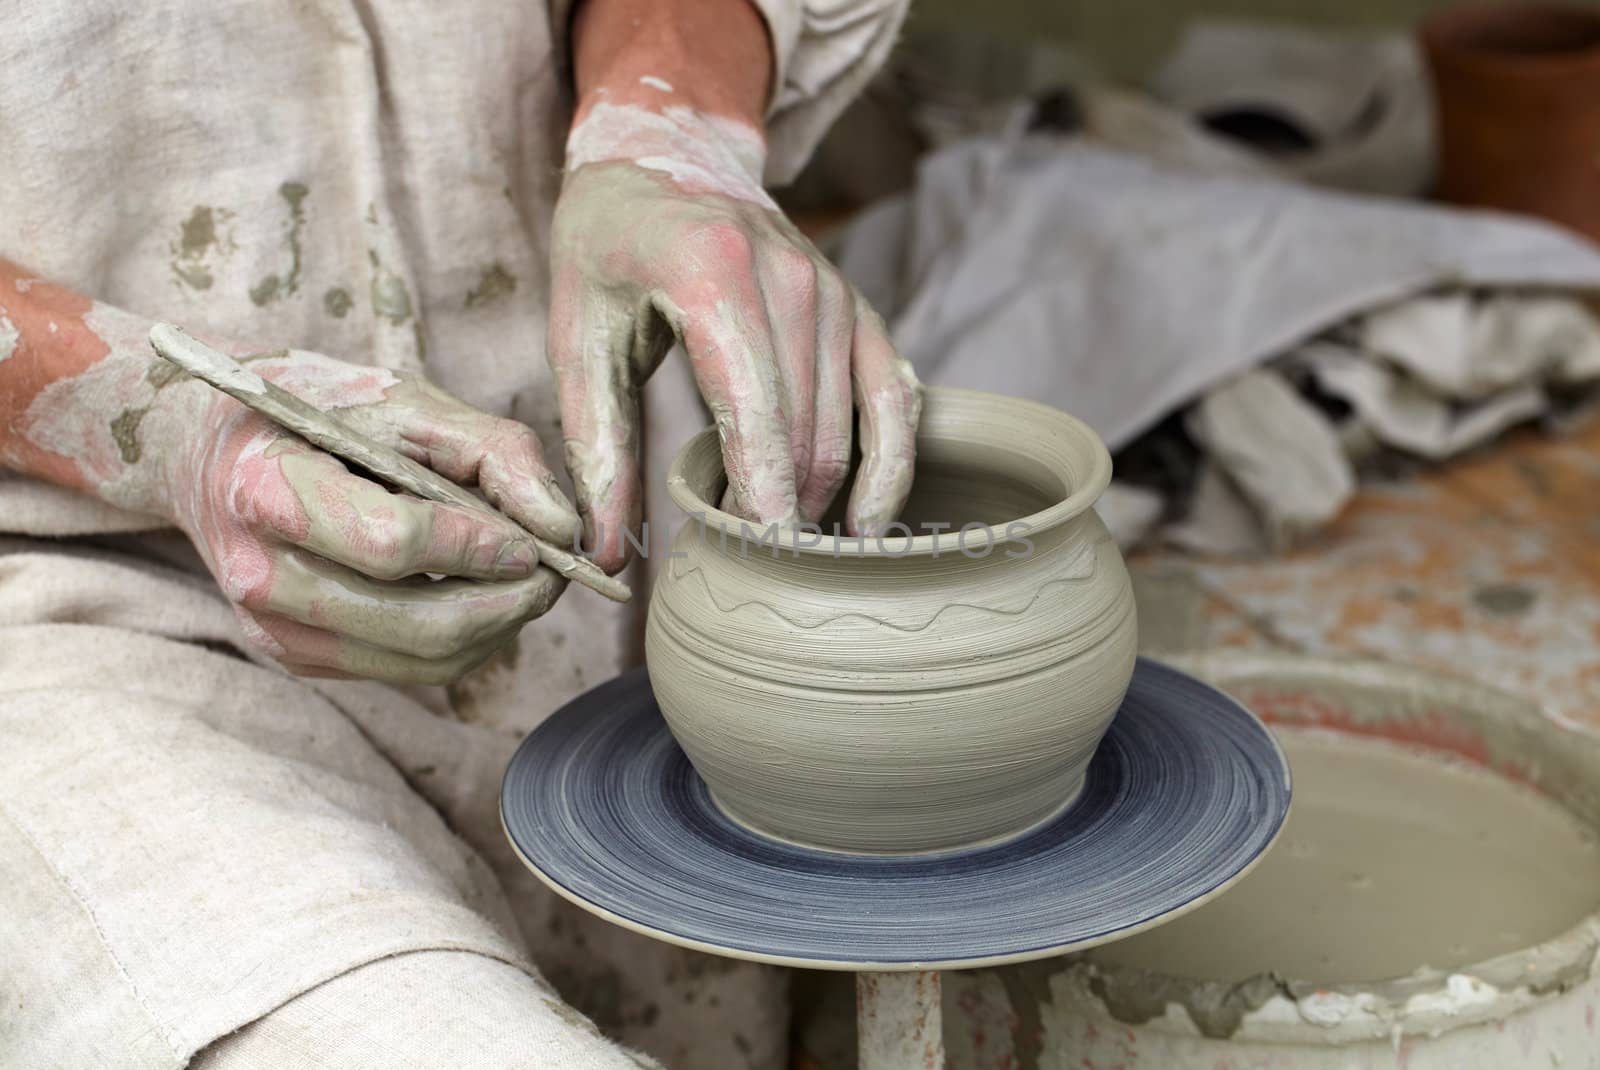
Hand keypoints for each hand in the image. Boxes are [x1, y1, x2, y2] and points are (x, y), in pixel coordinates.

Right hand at [162, 349, 579, 683]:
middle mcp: (261, 577)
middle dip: (509, 602)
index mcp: (267, 491)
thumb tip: (563, 528)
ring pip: (425, 660)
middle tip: (556, 570)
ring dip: (499, 626)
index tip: (533, 540)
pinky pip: (411, 669)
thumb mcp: (407, 402)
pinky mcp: (299, 659)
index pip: (392, 544)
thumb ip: (494, 452)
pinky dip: (466, 639)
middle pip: (418, 622)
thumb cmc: (319, 413)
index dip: (477, 547)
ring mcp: (276, 631)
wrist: (217, 455)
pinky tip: (480, 593)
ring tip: (527, 580)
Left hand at [548, 102, 921, 571]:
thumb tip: (600, 549)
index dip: (764, 498)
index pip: (756, 409)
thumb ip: (594, 444)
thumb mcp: (577, 335)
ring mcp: (836, 292)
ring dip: (827, 501)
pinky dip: (889, 465)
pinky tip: (867, 521)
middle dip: (787, 514)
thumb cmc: (609, 249)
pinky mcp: (860, 311)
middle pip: (808, 432)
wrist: (666, 159)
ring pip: (853, 428)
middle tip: (754, 577)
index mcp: (711, 271)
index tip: (760, 566)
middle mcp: (791, 277)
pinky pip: (896, 399)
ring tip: (792, 559)